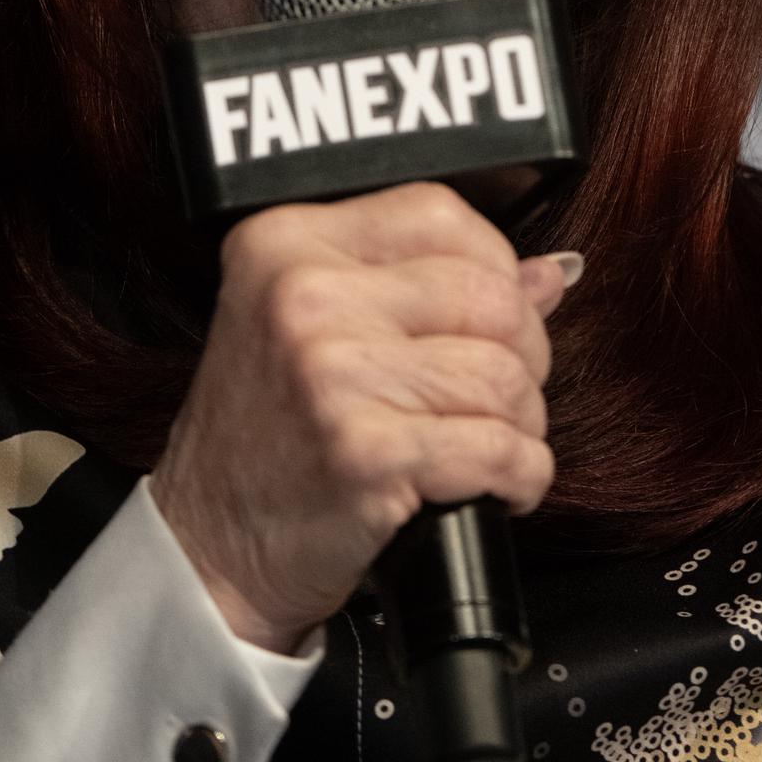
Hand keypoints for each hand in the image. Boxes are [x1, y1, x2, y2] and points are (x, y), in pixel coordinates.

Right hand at [148, 181, 577, 654]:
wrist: (211, 547)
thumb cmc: (270, 437)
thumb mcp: (319, 329)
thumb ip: (428, 284)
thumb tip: (550, 272)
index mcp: (287, 242)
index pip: (441, 214)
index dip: (495, 268)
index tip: (494, 317)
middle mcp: (303, 295)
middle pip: (489, 296)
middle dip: (524, 354)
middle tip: (500, 396)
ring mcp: (331, 373)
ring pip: (502, 375)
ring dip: (522, 422)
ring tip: (491, 444)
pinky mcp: (366, 453)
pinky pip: (497, 449)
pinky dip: (521, 474)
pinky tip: (497, 485)